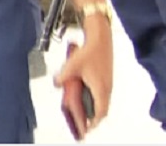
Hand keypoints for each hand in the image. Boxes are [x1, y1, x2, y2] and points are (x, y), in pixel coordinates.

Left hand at [54, 22, 112, 137]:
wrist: (101, 38)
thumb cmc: (90, 51)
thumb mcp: (72, 65)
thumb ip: (62, 76)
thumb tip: (57, 84)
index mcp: (101, 89)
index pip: (100, 112)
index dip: (94, 122)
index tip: (87, 128)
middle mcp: (107, 88)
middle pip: (102, 108)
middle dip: (93, 117)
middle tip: (84, 123)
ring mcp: (107, 82)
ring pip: (101, 100)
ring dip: (93, 106)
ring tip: (82, 110)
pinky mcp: (105, 76)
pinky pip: (100, 92)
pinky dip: (93, 97)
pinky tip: (83, 94)